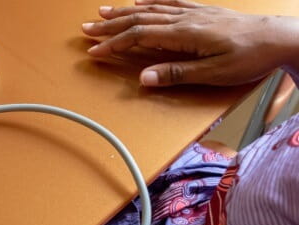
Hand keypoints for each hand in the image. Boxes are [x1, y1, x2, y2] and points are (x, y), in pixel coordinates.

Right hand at [82, 0, 298, 86]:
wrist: (278, 37)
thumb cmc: (249, 57)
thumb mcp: (213, 72)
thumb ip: (176, 74)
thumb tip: (143, 78)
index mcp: (184, 34)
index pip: (139, 37)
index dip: (113, 44)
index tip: (94, 51)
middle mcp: (184, 19)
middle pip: (138, 19)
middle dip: (109, 26)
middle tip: (86, 30)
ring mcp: (192, 12)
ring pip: (149, 9)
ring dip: (123, 12)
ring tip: (102, 13)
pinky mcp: (200, 11)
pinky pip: (169, 1)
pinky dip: (150, 0)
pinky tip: (139, 0)